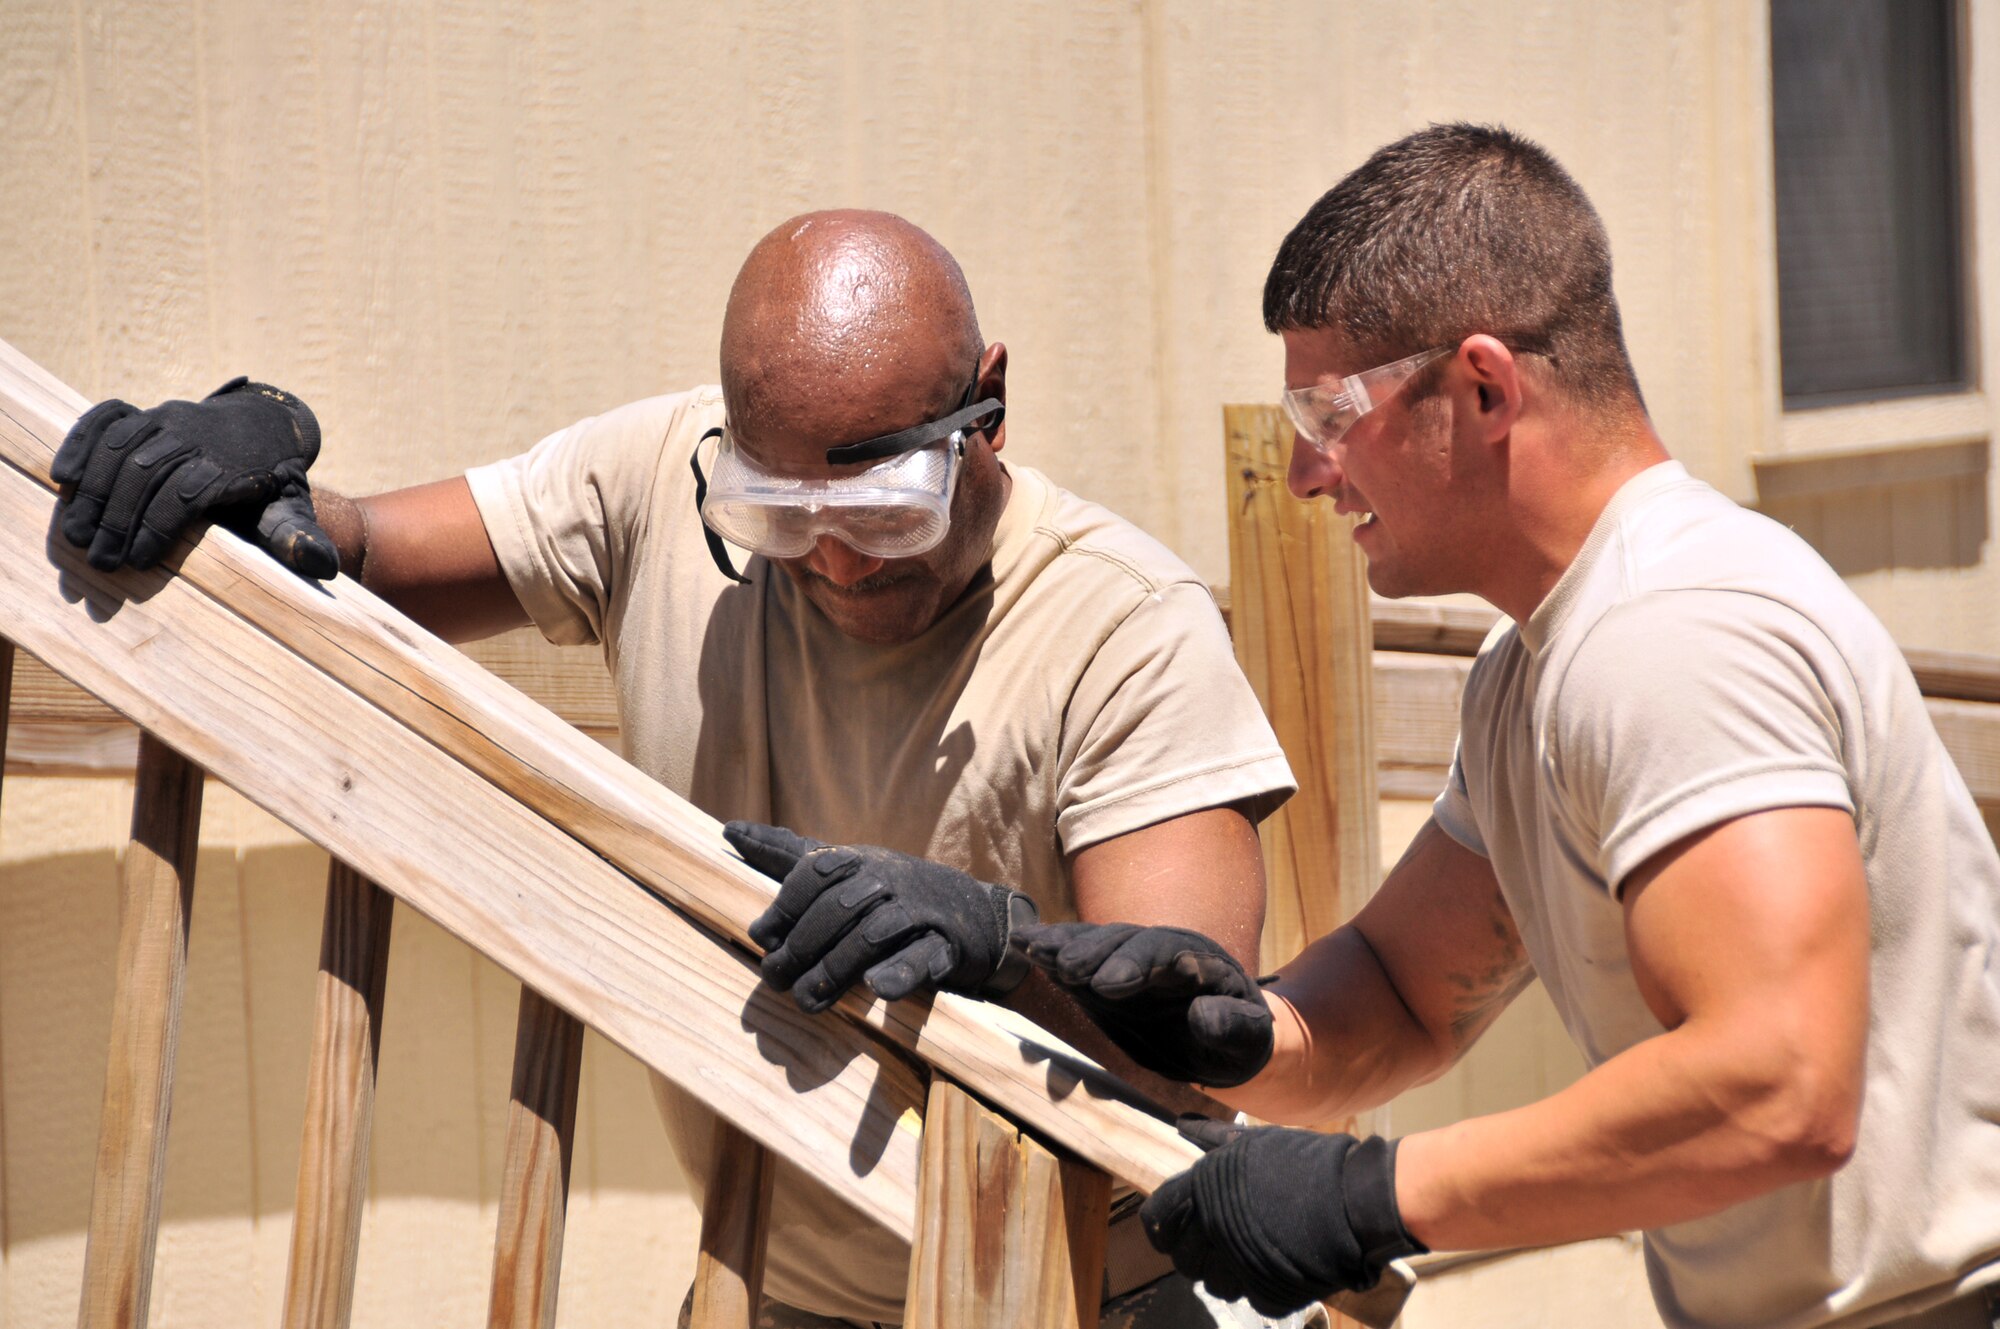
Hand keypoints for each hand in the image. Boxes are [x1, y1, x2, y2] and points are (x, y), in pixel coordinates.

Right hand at [54, 377, 335, 577]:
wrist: (266, 426)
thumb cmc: (271, 481)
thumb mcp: (290, 508)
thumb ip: (297, 537)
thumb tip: (324, 566)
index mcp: (230, 464)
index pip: (186, 494)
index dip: (159, 528)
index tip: (138, 563)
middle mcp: (196, 436)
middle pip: (146, 472)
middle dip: (119, 518)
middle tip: (101, 561)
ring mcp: (167, 418)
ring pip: (121, 447)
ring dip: (93, 490)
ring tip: (77, 535)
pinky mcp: (146, 412)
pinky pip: (106, 418)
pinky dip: (81, 442)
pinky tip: (63, 477)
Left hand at [725, 821, 1038, 1013]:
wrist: (976, 915)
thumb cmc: (893, 893)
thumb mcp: (845, 868)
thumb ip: (788, 854)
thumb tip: (728, 830)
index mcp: (860, 861)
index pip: (814, 874)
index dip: (783, 906)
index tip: (761, 938)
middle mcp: (888, 880)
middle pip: (837, 908)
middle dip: (801, 945)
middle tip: (774, 979)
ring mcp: (919, 912)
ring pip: (872, 936)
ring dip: (835, 969)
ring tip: (808, 1000)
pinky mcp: (946, 947)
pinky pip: (922, 958)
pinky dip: (898, 972)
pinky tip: (876, 988)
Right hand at [1015, 922, 1272, 1086]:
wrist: (1223, 1040)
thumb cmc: (1241, 1042)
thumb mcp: (1250, 1039)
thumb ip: (1234, 1026)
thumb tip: (1205, 1014)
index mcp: (1199, 961)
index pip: (1165, 952)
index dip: (1136, 964)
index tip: (1108, 986)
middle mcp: (1160, 950)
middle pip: (1124, 941)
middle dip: (1093, 953)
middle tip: (1064, 969)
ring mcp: (1129, 959)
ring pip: (1096, 943)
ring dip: (1064, 945)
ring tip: (1032, 949)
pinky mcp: (1103, 975)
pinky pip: (1076, 956)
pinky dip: (1050, 948)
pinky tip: (1022, 943)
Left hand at [1142, 1119, 1424, 1316]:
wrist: (1357, 1198)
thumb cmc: (1305, 1162)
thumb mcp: (1256, 1142)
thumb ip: (1214, 1139)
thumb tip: (1182, 1125)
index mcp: (1203, 1189)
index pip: (1158, 1218)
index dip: (1164, 1225)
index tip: (1177, 1228)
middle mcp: (1213, 1230)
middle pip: (1183, 1260)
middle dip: (1198, 1253)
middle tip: (1222, 1242)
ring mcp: (1239, 1266)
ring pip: (1215, 1284)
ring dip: (1229, 1273)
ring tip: (1253, 1254)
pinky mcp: (1267, 1294)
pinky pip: (1251, 1298)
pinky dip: (1262, 1287)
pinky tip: (1278, 1266)